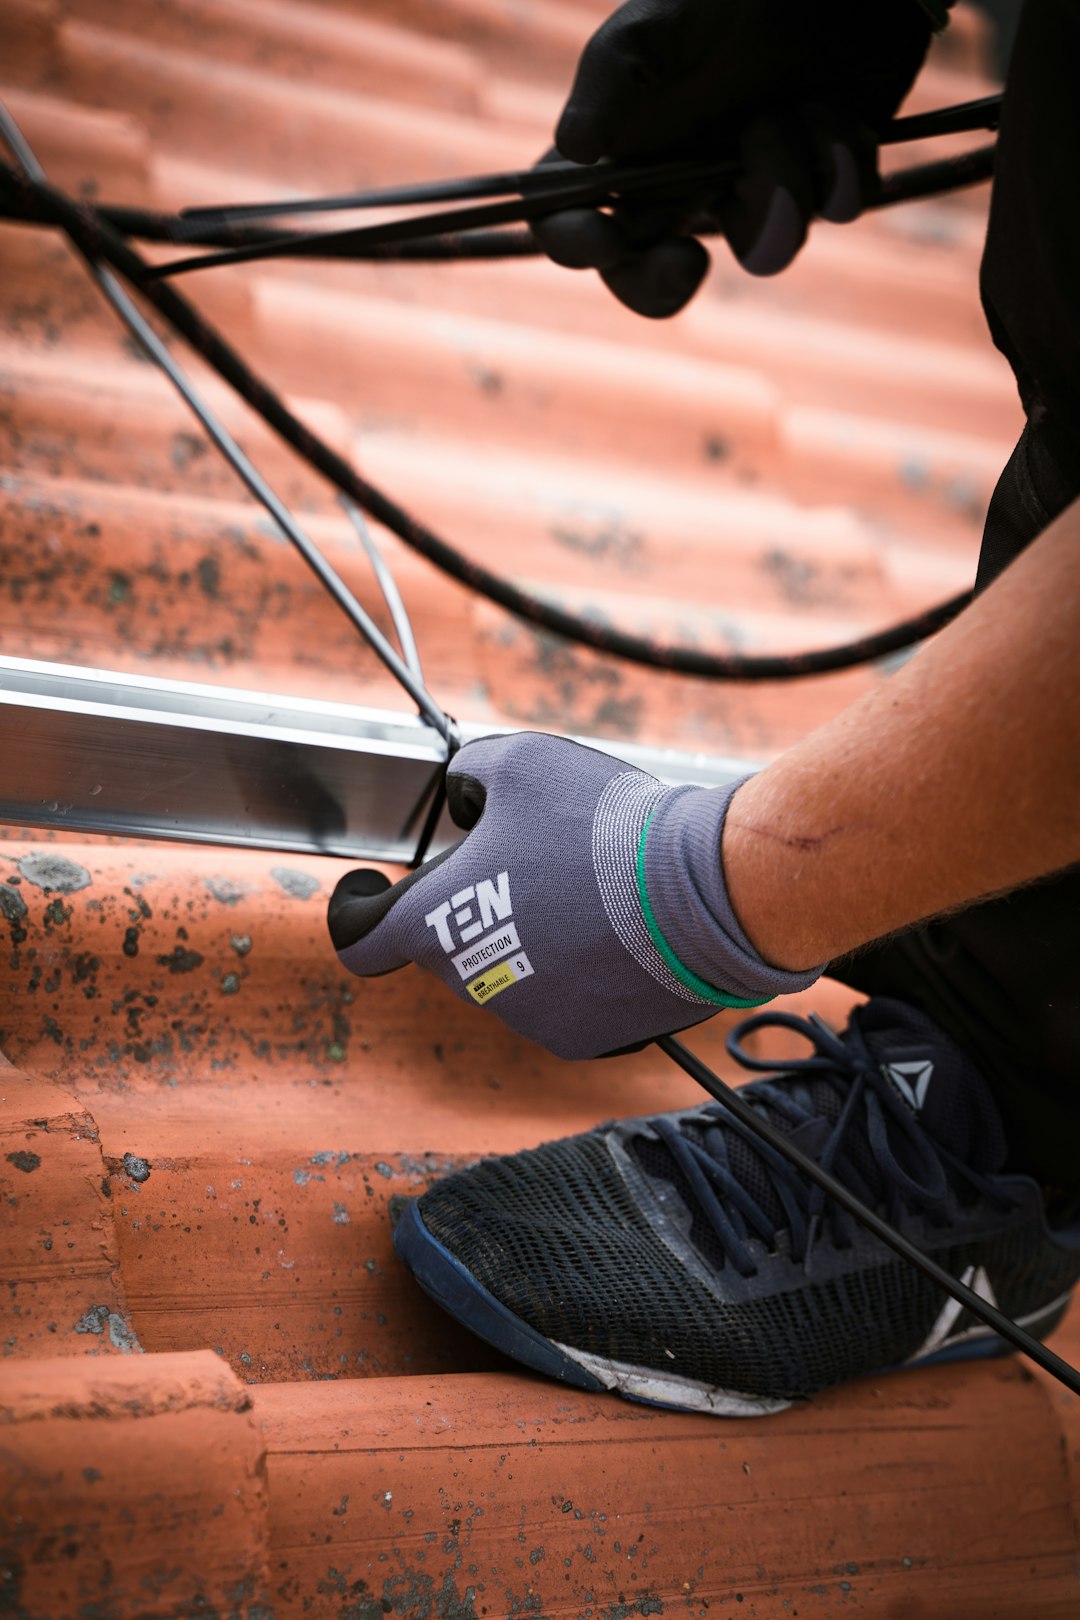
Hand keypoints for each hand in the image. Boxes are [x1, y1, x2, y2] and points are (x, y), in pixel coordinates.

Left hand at [329, 732, 821, 1059]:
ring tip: (589, 890)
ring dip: (532, 935)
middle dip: (477, 901)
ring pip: (511, 972)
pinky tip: (617, 930)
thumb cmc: (600, 824)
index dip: (356, 910)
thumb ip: (470, 774)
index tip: (366, 891)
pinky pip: (564, 999)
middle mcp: (471, 983)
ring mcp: (528, 1018)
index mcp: (434, 923)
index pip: (360, 940)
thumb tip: (465, 795)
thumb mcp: (520, 760)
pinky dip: (578, 969)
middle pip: (450, 943)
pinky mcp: (583, 1040)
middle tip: (534, 858)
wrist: (701, 892)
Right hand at [533, 0, 938, 315]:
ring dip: (783, 174)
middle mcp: (680, 187)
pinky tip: (832, 105)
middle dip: (663, 282)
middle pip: (645, 276)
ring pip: (764, 246)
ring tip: (790, 107)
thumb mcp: (656, 22)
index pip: (567, 219)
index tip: (605, 240)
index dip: (575, 243)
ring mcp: (750, 195)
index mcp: (623, 151)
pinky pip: (834, 207)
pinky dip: (839, 154)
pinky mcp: (820, 185)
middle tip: (687, 260)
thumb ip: (611, 78)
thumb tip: (574, 146)